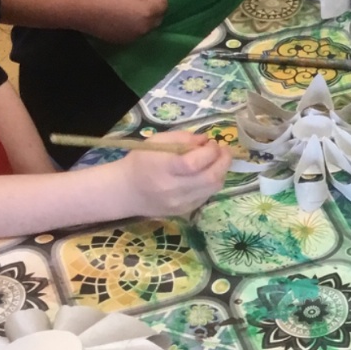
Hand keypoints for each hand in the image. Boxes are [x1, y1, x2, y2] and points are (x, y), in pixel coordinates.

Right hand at [74, 0, 167, 45]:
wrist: (80, 8)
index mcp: (148, 12)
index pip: (165, 5)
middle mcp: (145, 28)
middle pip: (158, 18)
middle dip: (155, 9)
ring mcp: (134, 37)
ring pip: (147, 28)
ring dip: (145, 20)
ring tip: (132, 9)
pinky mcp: (123, 41)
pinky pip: (135, 33)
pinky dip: (134, 26)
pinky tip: (123, 18)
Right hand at [115, 133, 232, 216]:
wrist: (126, 191)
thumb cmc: (141, 162)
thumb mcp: (157, 141)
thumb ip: (183, 138)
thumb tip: (206, 140)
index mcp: (163, 169)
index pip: (194, 163)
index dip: (210, 152)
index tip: (213, 143)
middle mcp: (173, 189)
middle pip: (210, 178)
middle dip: (224, 162)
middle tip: (224, 151)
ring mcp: (180, 204)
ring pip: (213, 189)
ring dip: (221, 173)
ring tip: (218, 161)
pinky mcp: (185, 211)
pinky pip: (206, 196)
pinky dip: (212, 183)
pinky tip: (207, 174)